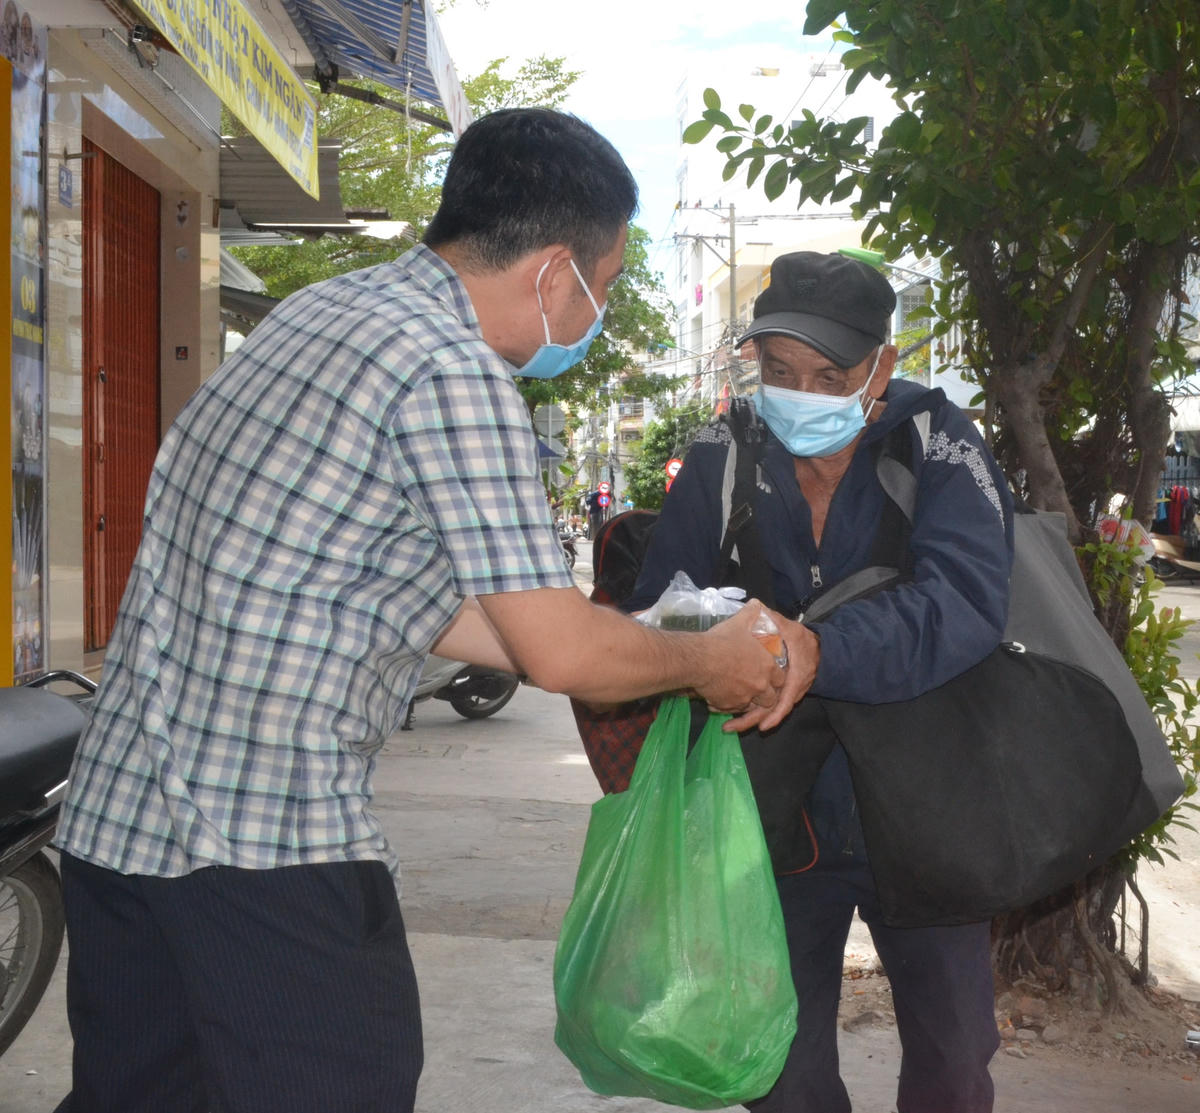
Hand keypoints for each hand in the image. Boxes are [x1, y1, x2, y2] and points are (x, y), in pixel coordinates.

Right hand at [689, 602, 786, 720]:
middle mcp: (759, 684)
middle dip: (766, 695)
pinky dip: (729, 705)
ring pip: (752, 706)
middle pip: (770, 698)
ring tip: (738, 694)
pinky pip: (733, 709)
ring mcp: (744, 697)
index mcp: (767, 666)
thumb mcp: (739, 623)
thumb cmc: (722, 641)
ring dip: (748, 702)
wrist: (699, 660)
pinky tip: (721, 698)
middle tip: (756, 688)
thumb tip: (756, 604)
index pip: (781, 678)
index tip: (769, 674)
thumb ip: (751, 614)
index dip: (776, 677)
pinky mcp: (728, 705)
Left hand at [723, 610, 818, 733]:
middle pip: (773, 710)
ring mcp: (787, 694)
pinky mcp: (781, 695)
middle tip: (730, 727)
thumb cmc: (801, 639)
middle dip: (753, 720)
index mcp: (797, 674)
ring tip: (729, 728)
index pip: (787, 696)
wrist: (817, 649)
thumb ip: (773, 618)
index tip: (762, 721)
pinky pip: (768, 709)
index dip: (775, 711)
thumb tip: (756, 605)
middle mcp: (793, 689)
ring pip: (769, 713)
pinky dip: (753, 715)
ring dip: (749, 721)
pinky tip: (736, 721)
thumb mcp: (789, 627)